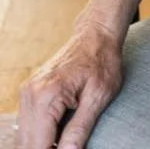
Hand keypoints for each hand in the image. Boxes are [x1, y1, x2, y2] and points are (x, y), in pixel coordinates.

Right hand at [16, 20, 123, 148]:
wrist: (97, 35)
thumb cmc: (103, 61)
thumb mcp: (99, 96)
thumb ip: (80, 128)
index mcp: (47, 96)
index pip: (37, 145)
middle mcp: (30, 94)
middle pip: (26, 144)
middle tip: (67, 146)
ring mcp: (27, 92)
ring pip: (23, 136)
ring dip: (41, 144)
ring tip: (64, 140)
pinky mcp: (29, 92)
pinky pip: (27, 123)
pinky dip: (39, 133)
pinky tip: (58, 132)